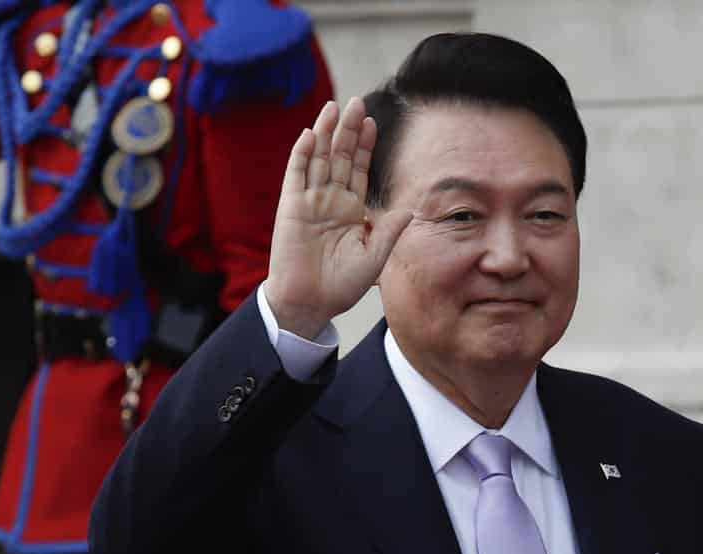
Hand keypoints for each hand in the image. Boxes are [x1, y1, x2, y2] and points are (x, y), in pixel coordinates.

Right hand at [263, 98, 413, 339]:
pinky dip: (302, 155)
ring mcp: (309, 201)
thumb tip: (411, 210)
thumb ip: (389, 231)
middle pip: (339, 157)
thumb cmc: (341, 286)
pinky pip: (296, 176)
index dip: (364, 146)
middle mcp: (330, 200)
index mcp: (351, 210)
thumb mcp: (375, 258)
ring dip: (325, 133)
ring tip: (334, 107)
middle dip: (348, 130)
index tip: (373, 123)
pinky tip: (310, 135)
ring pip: (318, 159)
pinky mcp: (291, 207)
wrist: (311, 303)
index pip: (359, 170)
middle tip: (357, 102)